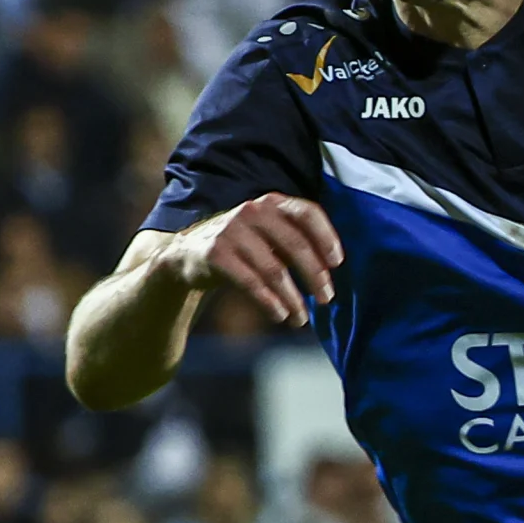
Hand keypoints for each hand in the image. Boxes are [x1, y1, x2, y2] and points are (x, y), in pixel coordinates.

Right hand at [176, 193, 343, 326]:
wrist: (186, 253)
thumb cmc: (240, 246)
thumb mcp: (267, 233)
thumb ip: (294, 240)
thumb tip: (330, 269)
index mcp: (271, 203)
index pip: (308, 213)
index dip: (327, 237)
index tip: (337, 264)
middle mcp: (253, 211)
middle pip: (296, 244)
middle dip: (316, 275)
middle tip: (327, 299)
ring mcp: (233, 231)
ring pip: (275, 269)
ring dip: (293, 298)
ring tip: (302, 319)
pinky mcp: (217, 254)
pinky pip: (251, 282)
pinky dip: (270, 302)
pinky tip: (280, 315)